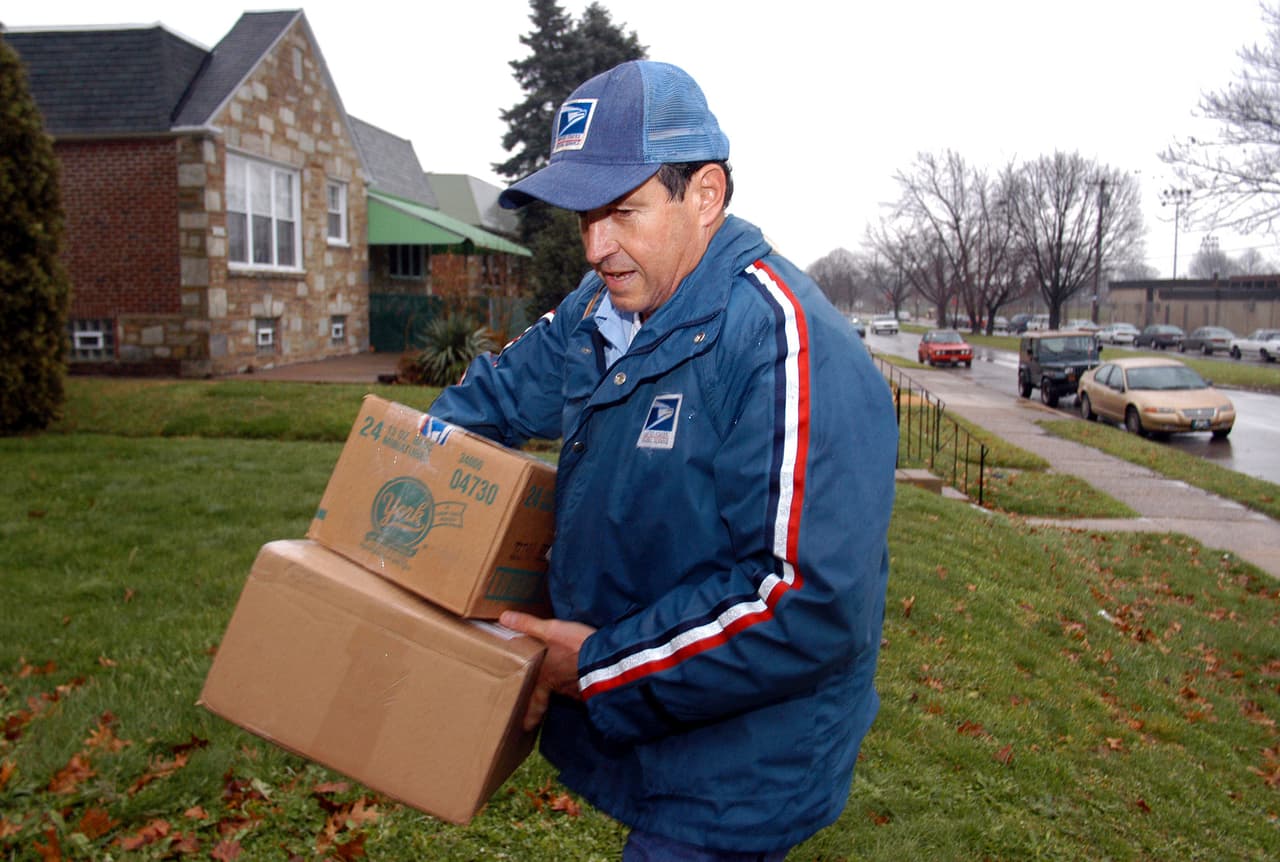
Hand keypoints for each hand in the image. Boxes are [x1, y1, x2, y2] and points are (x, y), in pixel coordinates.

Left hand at [499, 611, 594, 730]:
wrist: (607, 657)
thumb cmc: (575, 646)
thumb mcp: (551, 630)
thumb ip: (528, 624)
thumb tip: (504, 617)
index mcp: (546, 676)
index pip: (534, 699)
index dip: (530, 713)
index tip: (525, 726)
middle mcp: (560, 686)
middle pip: (548, 699)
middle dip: (541, 709)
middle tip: (534, 720)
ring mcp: (578, 688)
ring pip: (567, 692)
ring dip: (564, 691)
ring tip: (561, 690)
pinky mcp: (594, 685)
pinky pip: (584, 689)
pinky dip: (582, 686)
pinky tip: (585, 681)